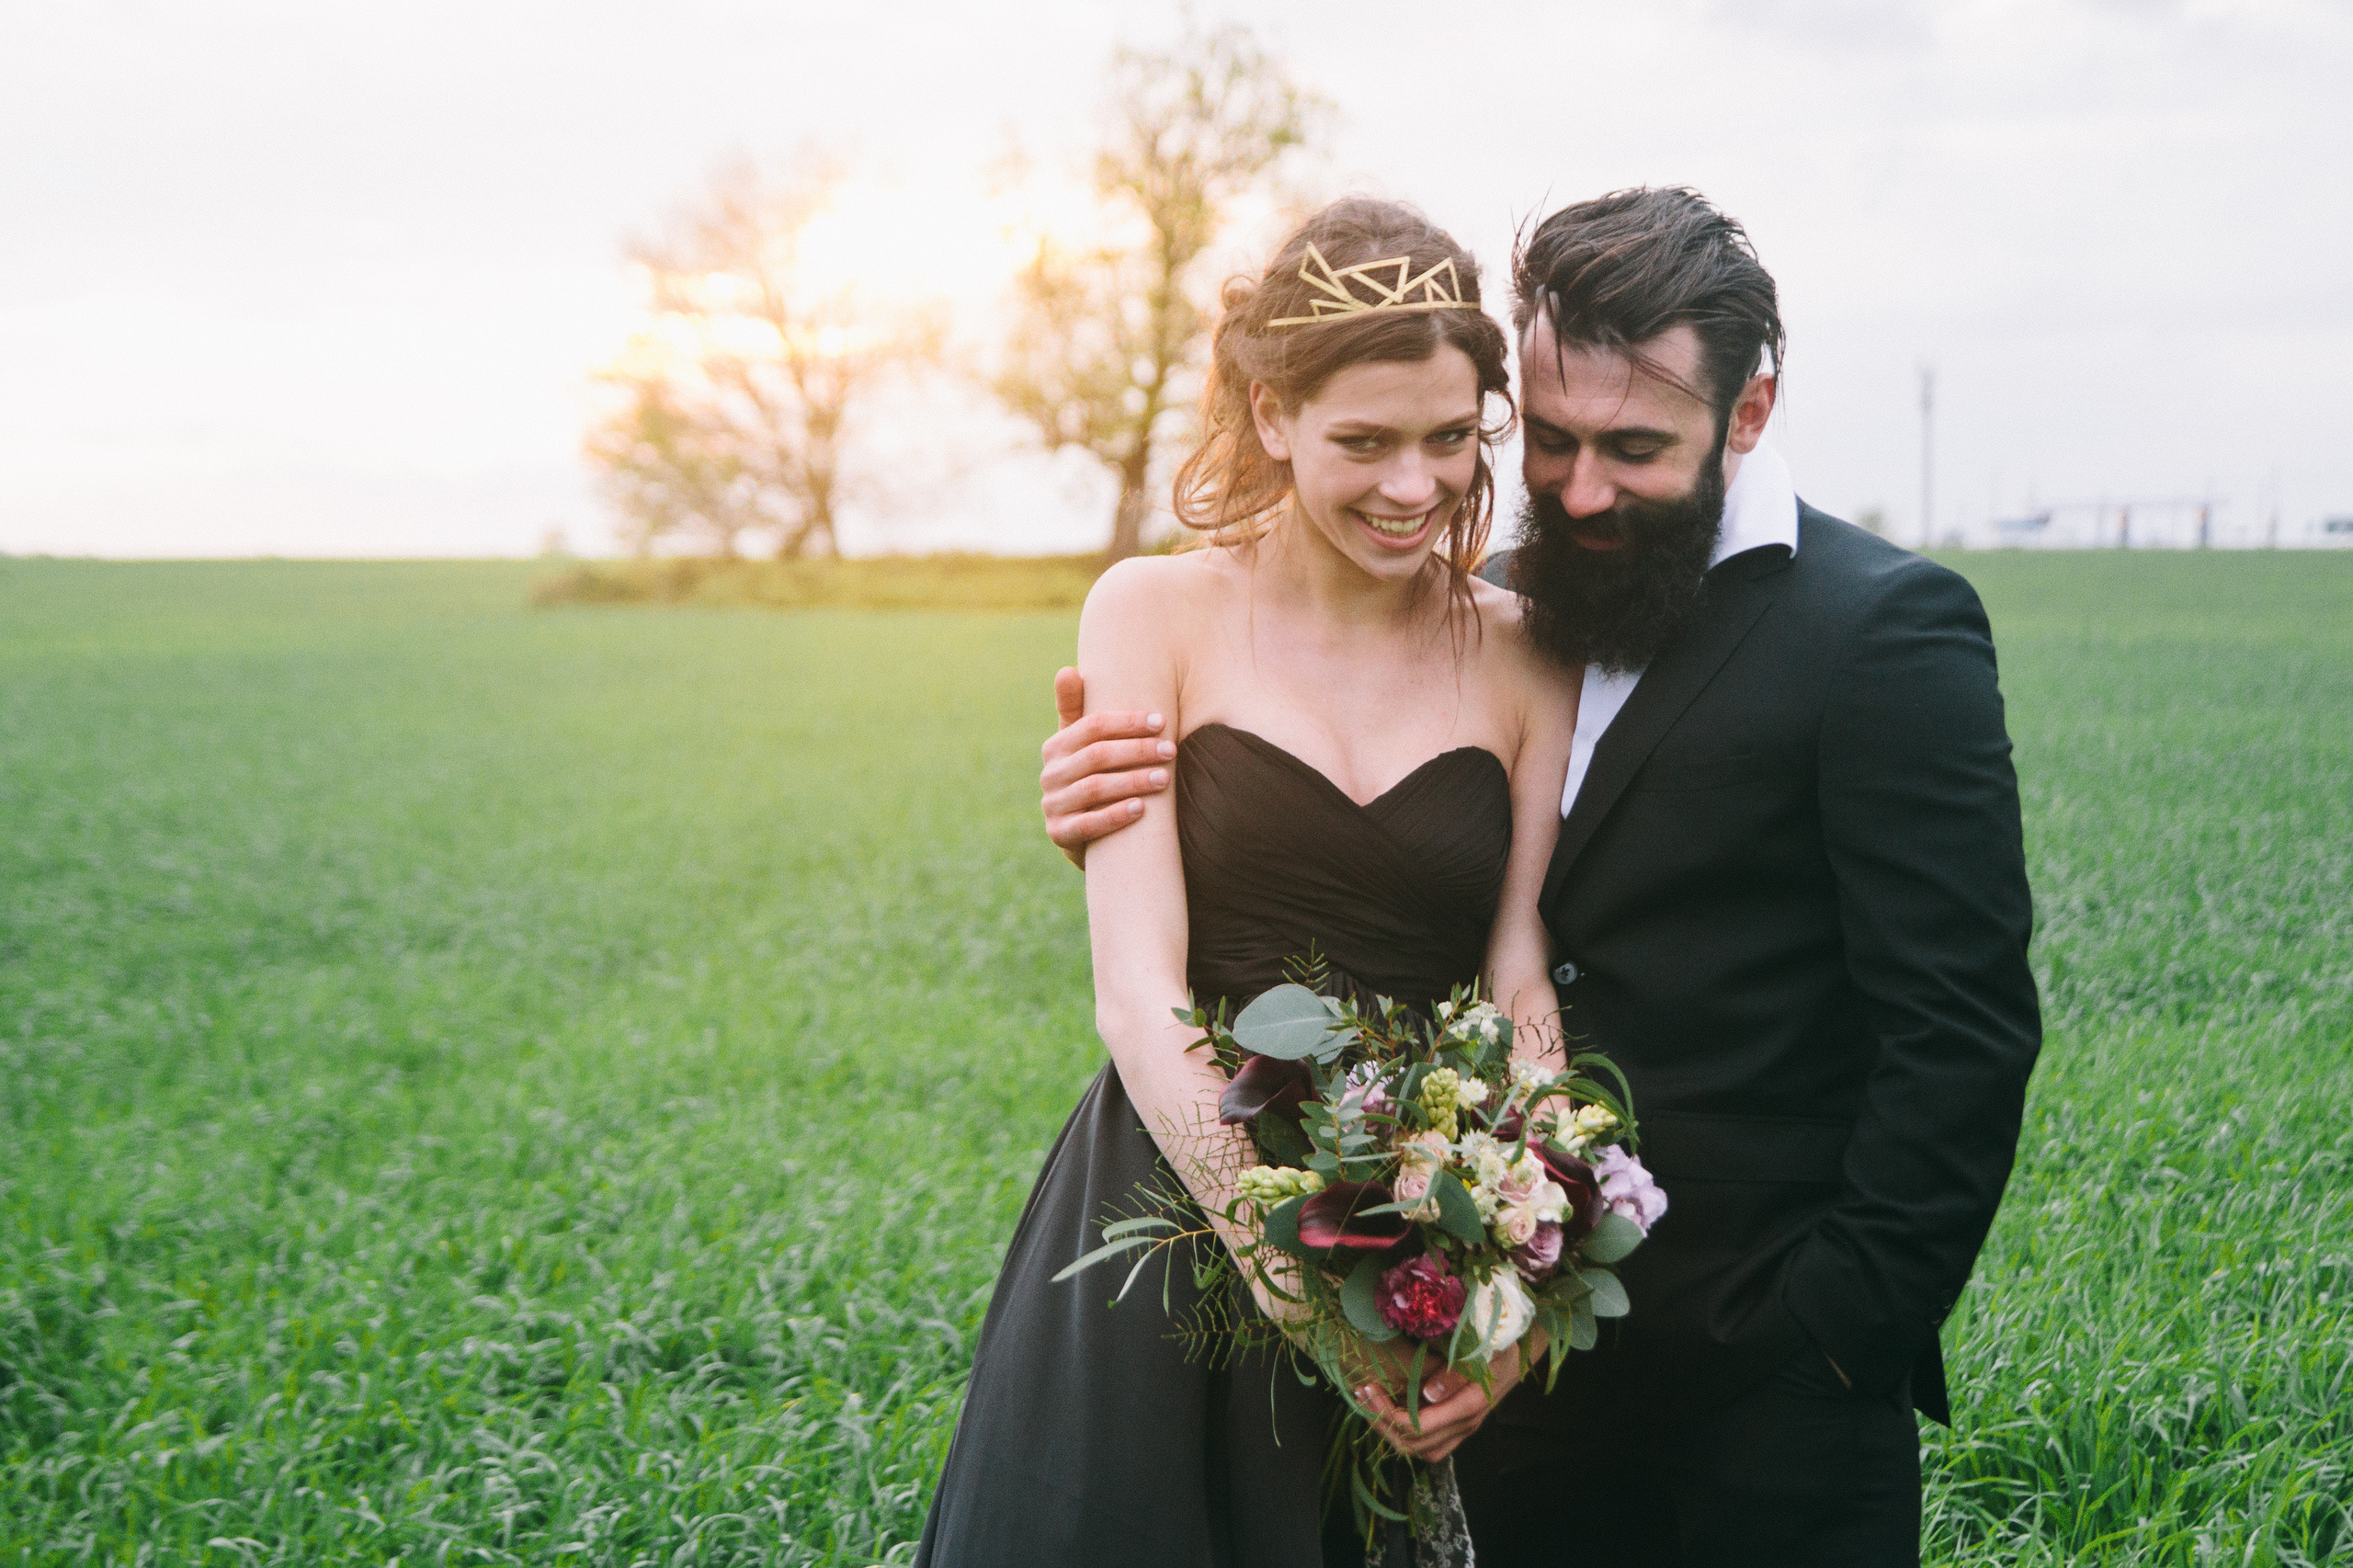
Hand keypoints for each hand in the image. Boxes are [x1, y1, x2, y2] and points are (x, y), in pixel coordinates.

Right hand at [1040, 667, 1174, 866]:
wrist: (1087, 831)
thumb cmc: (1095, 775)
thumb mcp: (1087, 744)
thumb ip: (1080, 709)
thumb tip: (1067, 671)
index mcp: (1056, 746)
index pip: (1091, 726)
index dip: (1127, 722)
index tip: (1161, 721)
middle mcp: (1050, 774)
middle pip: (1096, 755)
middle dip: (1136, 751)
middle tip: (1170, 750)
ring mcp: (1052, 805)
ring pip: (1094, 788)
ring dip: (1132, 781)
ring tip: (1164, 778)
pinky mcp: (1060, 834)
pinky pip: (1088, 825)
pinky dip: (1116, 815)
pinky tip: (1142, 809)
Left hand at [1357, 1330, 1545, 1463]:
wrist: (1522, 1351)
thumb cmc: (1499, 1344)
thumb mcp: (1481, 1350)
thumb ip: (1455, 1374)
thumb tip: (1428, 1394)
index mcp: (1467, 1406)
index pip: (1417, 1426)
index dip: (1386, 1414)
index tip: (1367, 1388)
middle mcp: (1464, 1424)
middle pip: (1413, 1443)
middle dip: (1381, 1423)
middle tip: (1361, 1395)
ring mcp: (1463, 1428)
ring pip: (1421, 1450)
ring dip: (1391, 1433)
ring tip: (1370, 1405)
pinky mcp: (1460, 1425)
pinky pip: (1430, 1445)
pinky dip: (1407, 1435)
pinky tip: (1391, 1413)